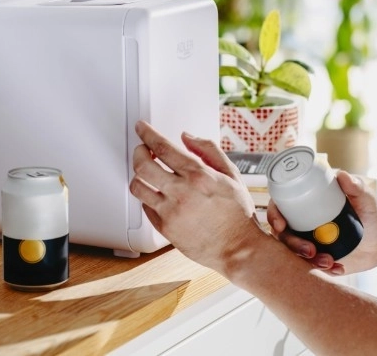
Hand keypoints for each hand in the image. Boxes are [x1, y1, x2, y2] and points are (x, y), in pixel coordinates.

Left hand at [129, 121, 264, 275]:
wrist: (238, 249)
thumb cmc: (237, 214)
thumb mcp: (231, 174)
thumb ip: (209, 150)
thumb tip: (187, 138)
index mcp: (198, 176)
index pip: (163, 147)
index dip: (147, 134)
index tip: (142, 128)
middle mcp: (181, 193)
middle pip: (142, 165)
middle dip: (138, 152)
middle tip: (143, 150)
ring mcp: (171, 212)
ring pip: (138, 186)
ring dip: (138, 175)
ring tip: (147, 173)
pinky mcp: (165, 229)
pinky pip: (144, 207)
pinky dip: (147, 196)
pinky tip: (157, 193)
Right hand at [267, 170, 376, 274]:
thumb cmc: (369, 214)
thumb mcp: (364, 200)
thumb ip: (355, 187)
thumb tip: (342, 175)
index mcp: (302, 206)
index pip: (279, 208)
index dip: (273, 216)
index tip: (281, 225)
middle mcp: (299, 224)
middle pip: (282, 235)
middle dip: (292, 245)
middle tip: (311, 250)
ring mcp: (305, 242)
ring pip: (292, 254)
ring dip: (306, 261)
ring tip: (328, 262)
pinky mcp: (314, 260)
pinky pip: (308, 269)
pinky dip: (320, 271)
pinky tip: (337, 269)